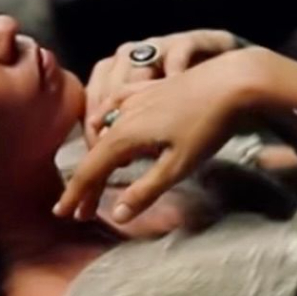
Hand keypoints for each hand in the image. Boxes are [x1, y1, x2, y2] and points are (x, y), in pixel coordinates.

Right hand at [57, 50, 269, 222]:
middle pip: (95, 154)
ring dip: (96, 156)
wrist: (232, 80)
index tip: (63, 214)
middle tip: (80, 210)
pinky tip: (104, 119)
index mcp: (124, 137)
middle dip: (85, 183)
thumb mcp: (178, 166)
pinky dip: (104, 118)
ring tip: (93, 175)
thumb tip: (116, 215)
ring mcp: (135, 98)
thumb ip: (145, 191)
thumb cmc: (208, 126)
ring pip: (103, 130)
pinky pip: (115, 104)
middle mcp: (122, 115)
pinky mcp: (150, 88)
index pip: (91, 171)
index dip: (76, 194)